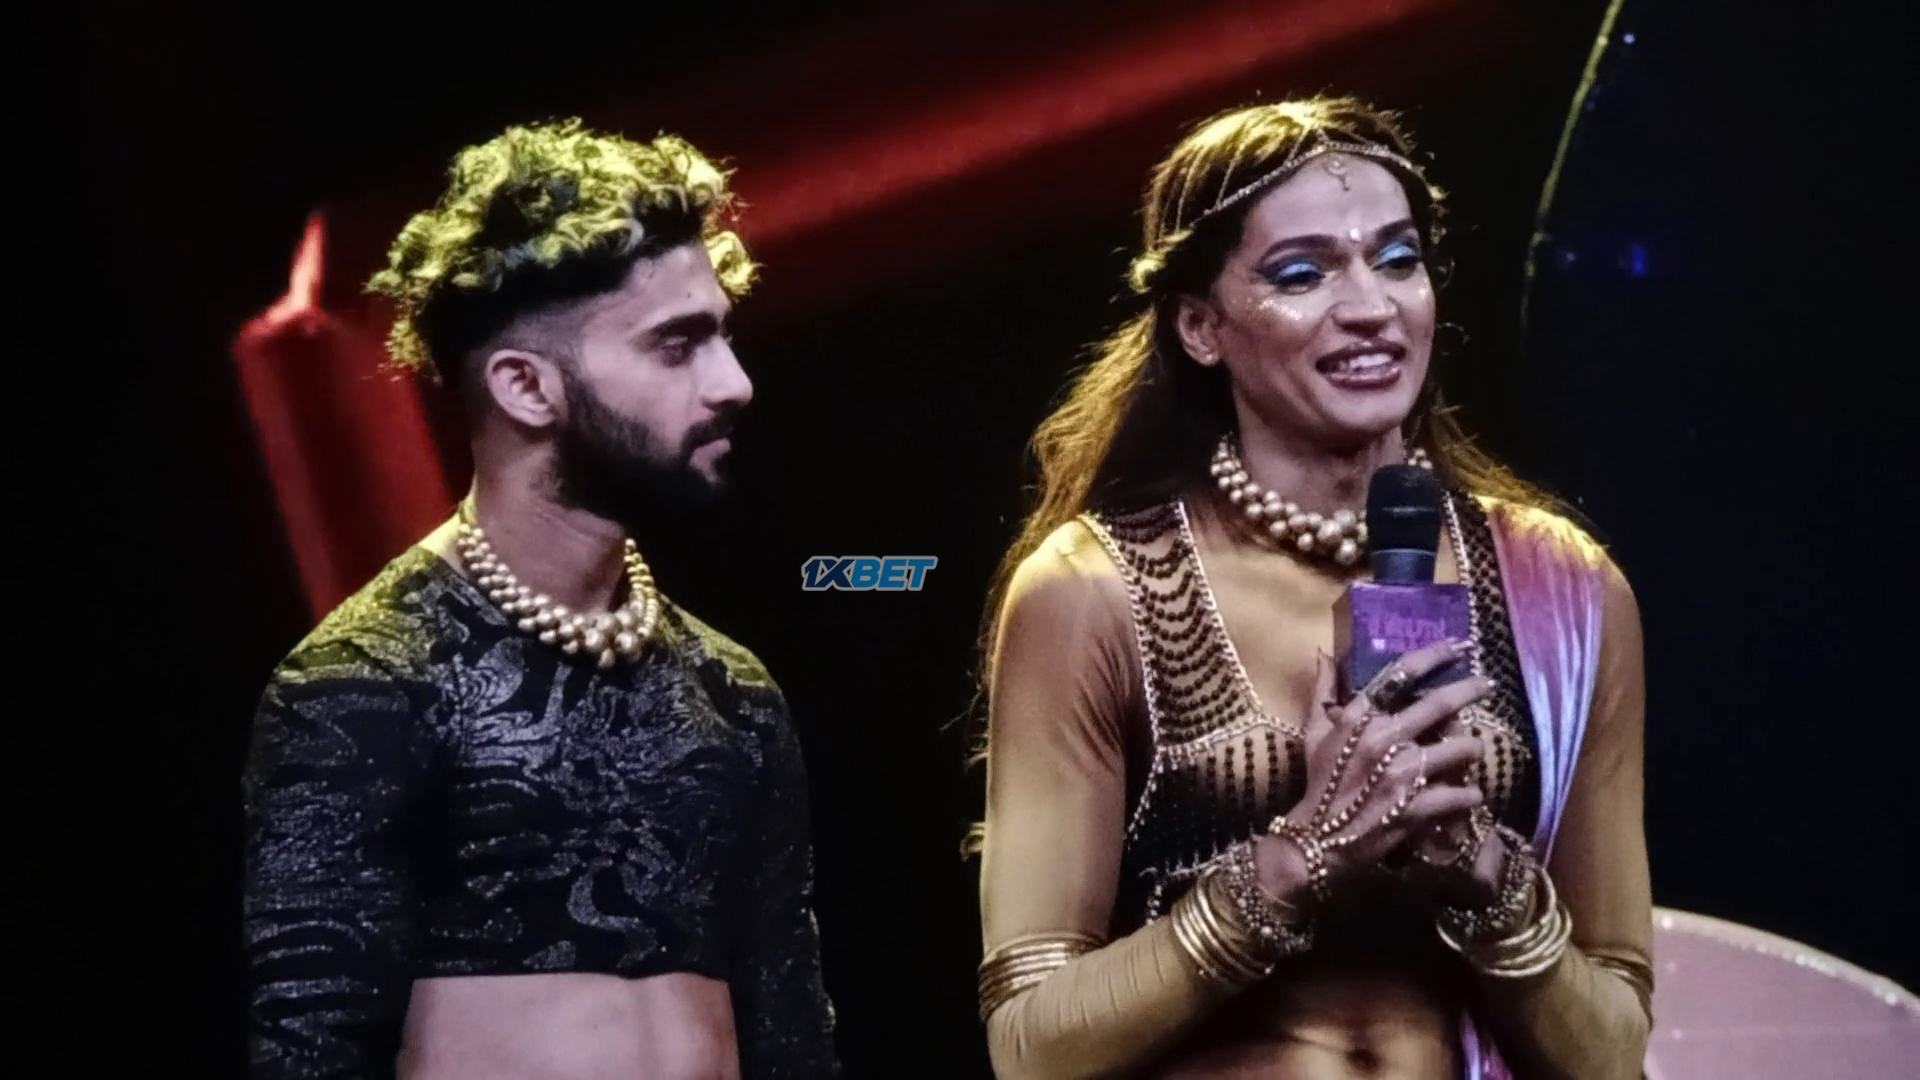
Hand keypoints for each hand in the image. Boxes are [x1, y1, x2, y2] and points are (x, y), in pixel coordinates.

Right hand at [1253, 639, 1493, 906]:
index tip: (1458, 645)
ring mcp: (1402, 773)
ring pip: (1461, 748)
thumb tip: (1324, 653)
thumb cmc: (1319, 784)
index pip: (1401, 674)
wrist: (1317, 840)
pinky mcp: (1417, 807)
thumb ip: (1323, 691)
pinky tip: (1467, 796)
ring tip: (1470, 755)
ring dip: (1471, 751)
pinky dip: (1470, 795)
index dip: (1434, 655)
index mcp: (1359, 717)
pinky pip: (1463, 794)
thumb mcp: (1314, 733)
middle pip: (1441, 704)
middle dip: (1471, 690)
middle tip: (1487, 684)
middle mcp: (1384, 738)